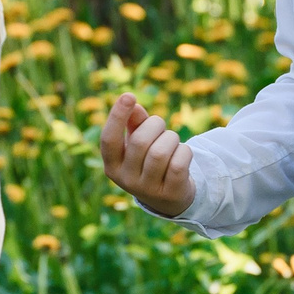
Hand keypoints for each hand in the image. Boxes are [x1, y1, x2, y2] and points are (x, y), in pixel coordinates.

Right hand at [101, 94, 196, 215]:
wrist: (169, 198)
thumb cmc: (149, 162)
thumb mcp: (137, 144)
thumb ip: (134, 124)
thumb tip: (134, 106)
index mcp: (112, 165)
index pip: (108, 139)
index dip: (117, 116)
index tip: (129, 95)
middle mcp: (126, 180)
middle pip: (140, 141)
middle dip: (155, 125)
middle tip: (161, 126)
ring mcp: (148, 190)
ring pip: (160, 152)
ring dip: (171, 138)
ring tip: (172, 142)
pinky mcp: (170, 193)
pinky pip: (178, 163)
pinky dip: (184, 151)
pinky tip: (182, 154)